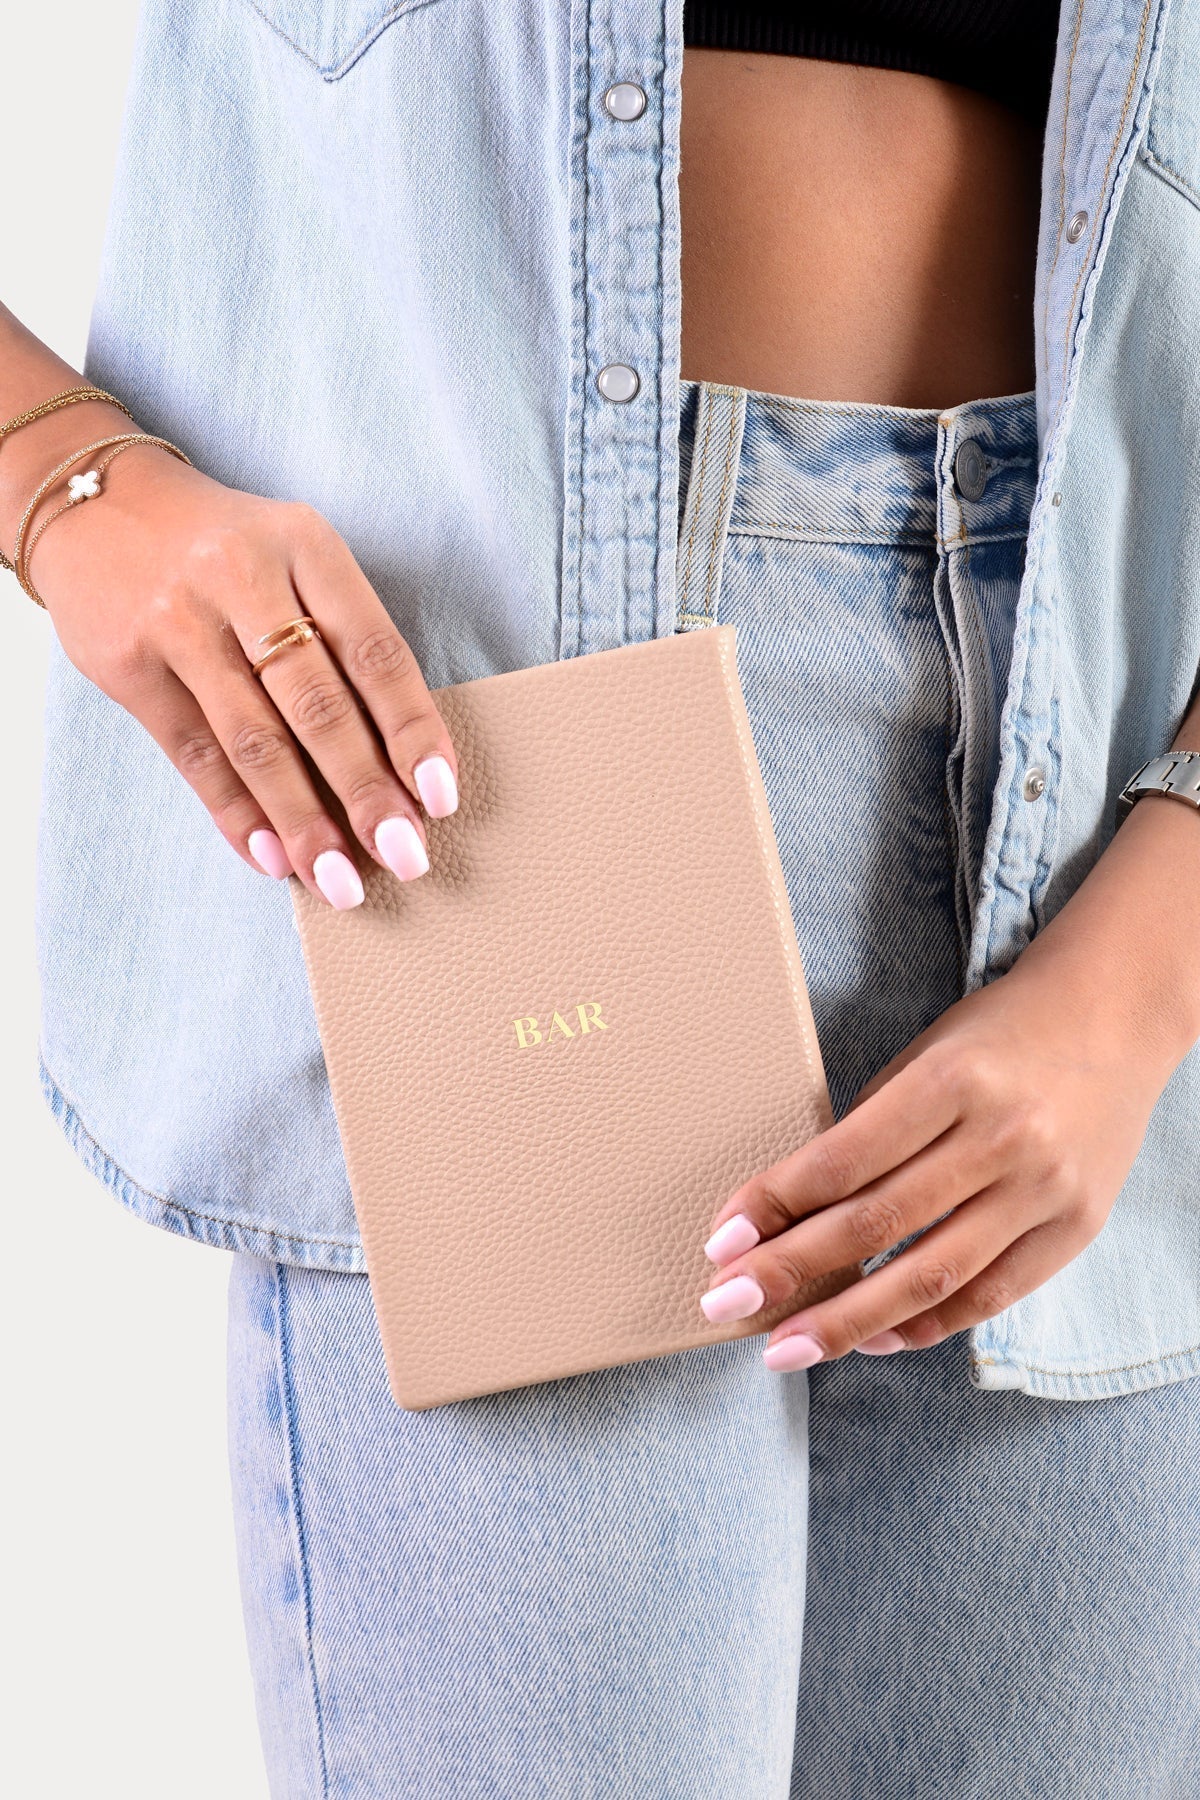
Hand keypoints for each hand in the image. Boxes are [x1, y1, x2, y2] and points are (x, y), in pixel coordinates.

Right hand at [32, 438, 457, 905]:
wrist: (99, 502)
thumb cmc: (227, 550)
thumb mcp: (295, 560)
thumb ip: (341, 643)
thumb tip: (395, 766)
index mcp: (306, 546)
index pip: (375, 652)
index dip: (412, 731)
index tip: (441, 800)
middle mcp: (243, 578)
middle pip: (318, 705)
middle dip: (366, 792)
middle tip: (404, 857)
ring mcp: (179, 622)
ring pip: (254, 739)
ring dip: (303, 820)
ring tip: (340, 880)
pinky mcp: (128, 665)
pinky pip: (194, 755)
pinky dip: (236, 813)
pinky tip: (271, 857)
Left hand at [697, 943, 1170, 1368]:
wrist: (1113, 1019)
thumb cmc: (998, 1035)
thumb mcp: (926, 1057)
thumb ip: (871, 1131)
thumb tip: (792, 1213)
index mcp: (952, 1081)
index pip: (844, 1160)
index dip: (775, 1205)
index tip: (721, 1241)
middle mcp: (1003, 1137)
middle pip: (878, 1224)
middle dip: (791, 1271)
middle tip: (726, 1303)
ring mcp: (1044, 1189)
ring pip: (931, 1276)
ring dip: (848, 1321)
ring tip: (785, 1347)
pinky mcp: (1076, 1227)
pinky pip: (989, 1296)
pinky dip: (926, 1323)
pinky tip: (874, 1339)